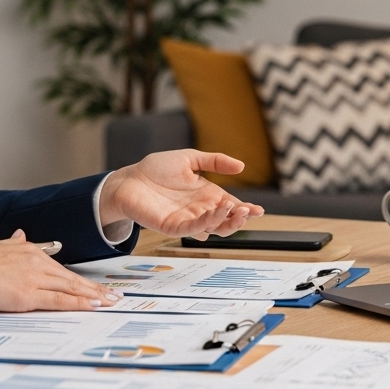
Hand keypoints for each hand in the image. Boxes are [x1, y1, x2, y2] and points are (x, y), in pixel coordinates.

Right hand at [0, 229, 119, 311]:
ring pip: (71, 288)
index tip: (95, 286)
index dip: (80, 280)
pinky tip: (92, 306)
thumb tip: (21, 235)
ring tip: (110, 302)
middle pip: (72, 278)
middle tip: (116, 295)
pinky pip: (59, 300)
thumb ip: (13, 244)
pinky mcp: (28, 295)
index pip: (61, 269)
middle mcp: (37, 263)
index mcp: (30, 251)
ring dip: (93, 296)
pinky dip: (78, 303)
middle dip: (96, 288)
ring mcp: (34, 279)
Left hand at [99, 149, 264, 239]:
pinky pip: (193, 229)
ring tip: (236, 211)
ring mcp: (188, 220)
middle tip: (248, 211)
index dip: (246, 210)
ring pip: (213, 228)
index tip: (259, 210)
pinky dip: (206, 223)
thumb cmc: (156, 169)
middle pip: (226, 222)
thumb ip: (215, 161)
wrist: (130, 178)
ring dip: (227, 222)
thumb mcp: (190, 159)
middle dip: (240, 219)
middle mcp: (200, 210)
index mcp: (207, 195)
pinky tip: (215, 213)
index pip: (231, 206)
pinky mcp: (173, 226)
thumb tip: (241, 165)